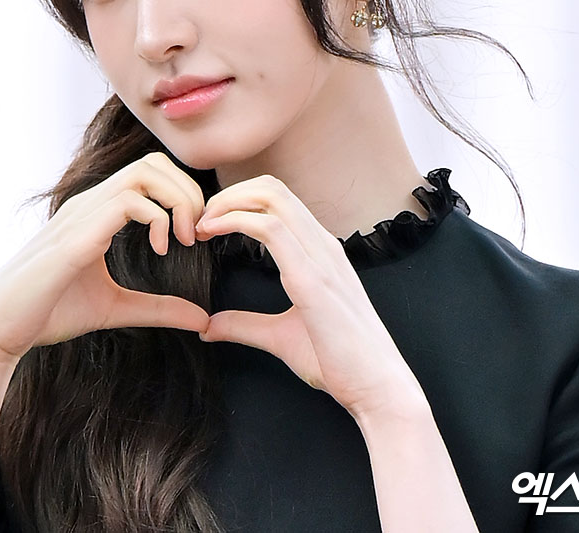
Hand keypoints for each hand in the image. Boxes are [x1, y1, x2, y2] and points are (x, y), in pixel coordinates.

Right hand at [0, 152, 210, 366]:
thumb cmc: (47, 314)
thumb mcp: (116, 309)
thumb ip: (158, 309)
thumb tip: (202, 319)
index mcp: (97, 213)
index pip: (150, 173)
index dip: (184, 195)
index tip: (196, 236)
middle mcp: (89, 204)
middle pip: (153, 162)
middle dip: (189, 191)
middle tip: (198, 234)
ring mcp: (81, 215)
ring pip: (144, 173)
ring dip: (177, 200)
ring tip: (185, 239)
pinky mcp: (76, 237)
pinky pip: (128, 202)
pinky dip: (158, 220)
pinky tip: (161, 250)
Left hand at [195, 175, 423, 419]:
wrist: (377, 389)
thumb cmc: (339, 362)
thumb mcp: (280, 336)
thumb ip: (245, 325)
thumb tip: (209, 326)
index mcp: (320, 252)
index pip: (279, 200)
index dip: (239, 201)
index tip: (210, 226)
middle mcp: (323, 245)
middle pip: (273, 188)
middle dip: (229, 195)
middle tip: (200, 221)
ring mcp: (320, 258)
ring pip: (272, 198)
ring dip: (228, 203)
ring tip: (202, 225)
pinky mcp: (312, 279)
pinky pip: (270, 229)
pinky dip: (234, 221)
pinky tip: (213, 233)